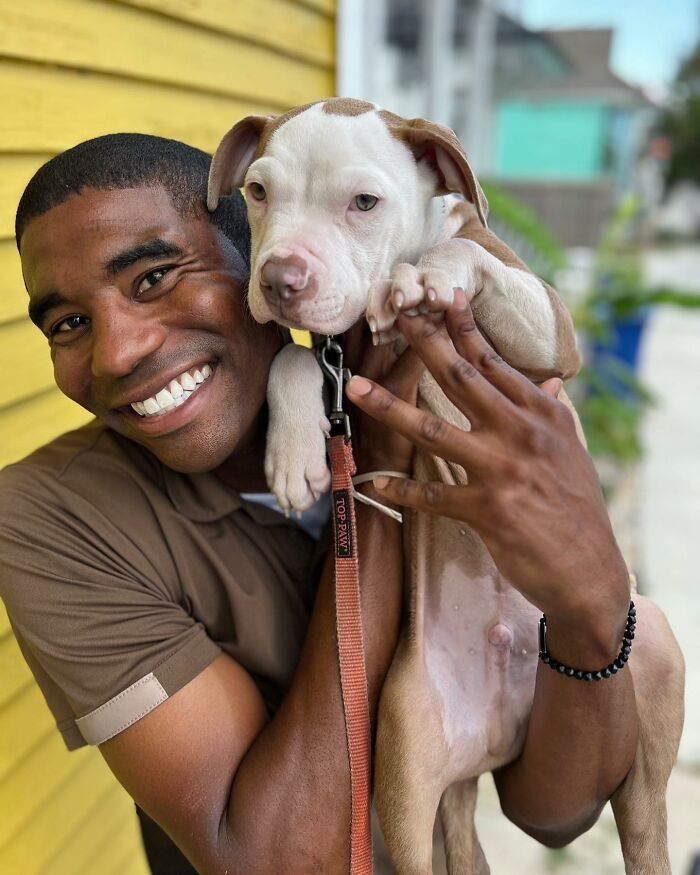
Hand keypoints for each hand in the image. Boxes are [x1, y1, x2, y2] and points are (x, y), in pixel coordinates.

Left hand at [346, 291, 629, 650]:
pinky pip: (432, 495)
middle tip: (395, 315)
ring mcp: (502, 470)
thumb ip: (551, 413)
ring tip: (356, 388)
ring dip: (389, 408)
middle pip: (461, 379)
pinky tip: (373, 482)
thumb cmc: (577, 506)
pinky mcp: (487, 509)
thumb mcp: (571, 450)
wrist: (589, 569)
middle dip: (423, 344)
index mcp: (540, 415)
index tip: (440, 300)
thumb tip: (549, 381)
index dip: (463, 329)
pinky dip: (401, 490)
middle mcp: (521, 433)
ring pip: (434, 429)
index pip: (494, 363)